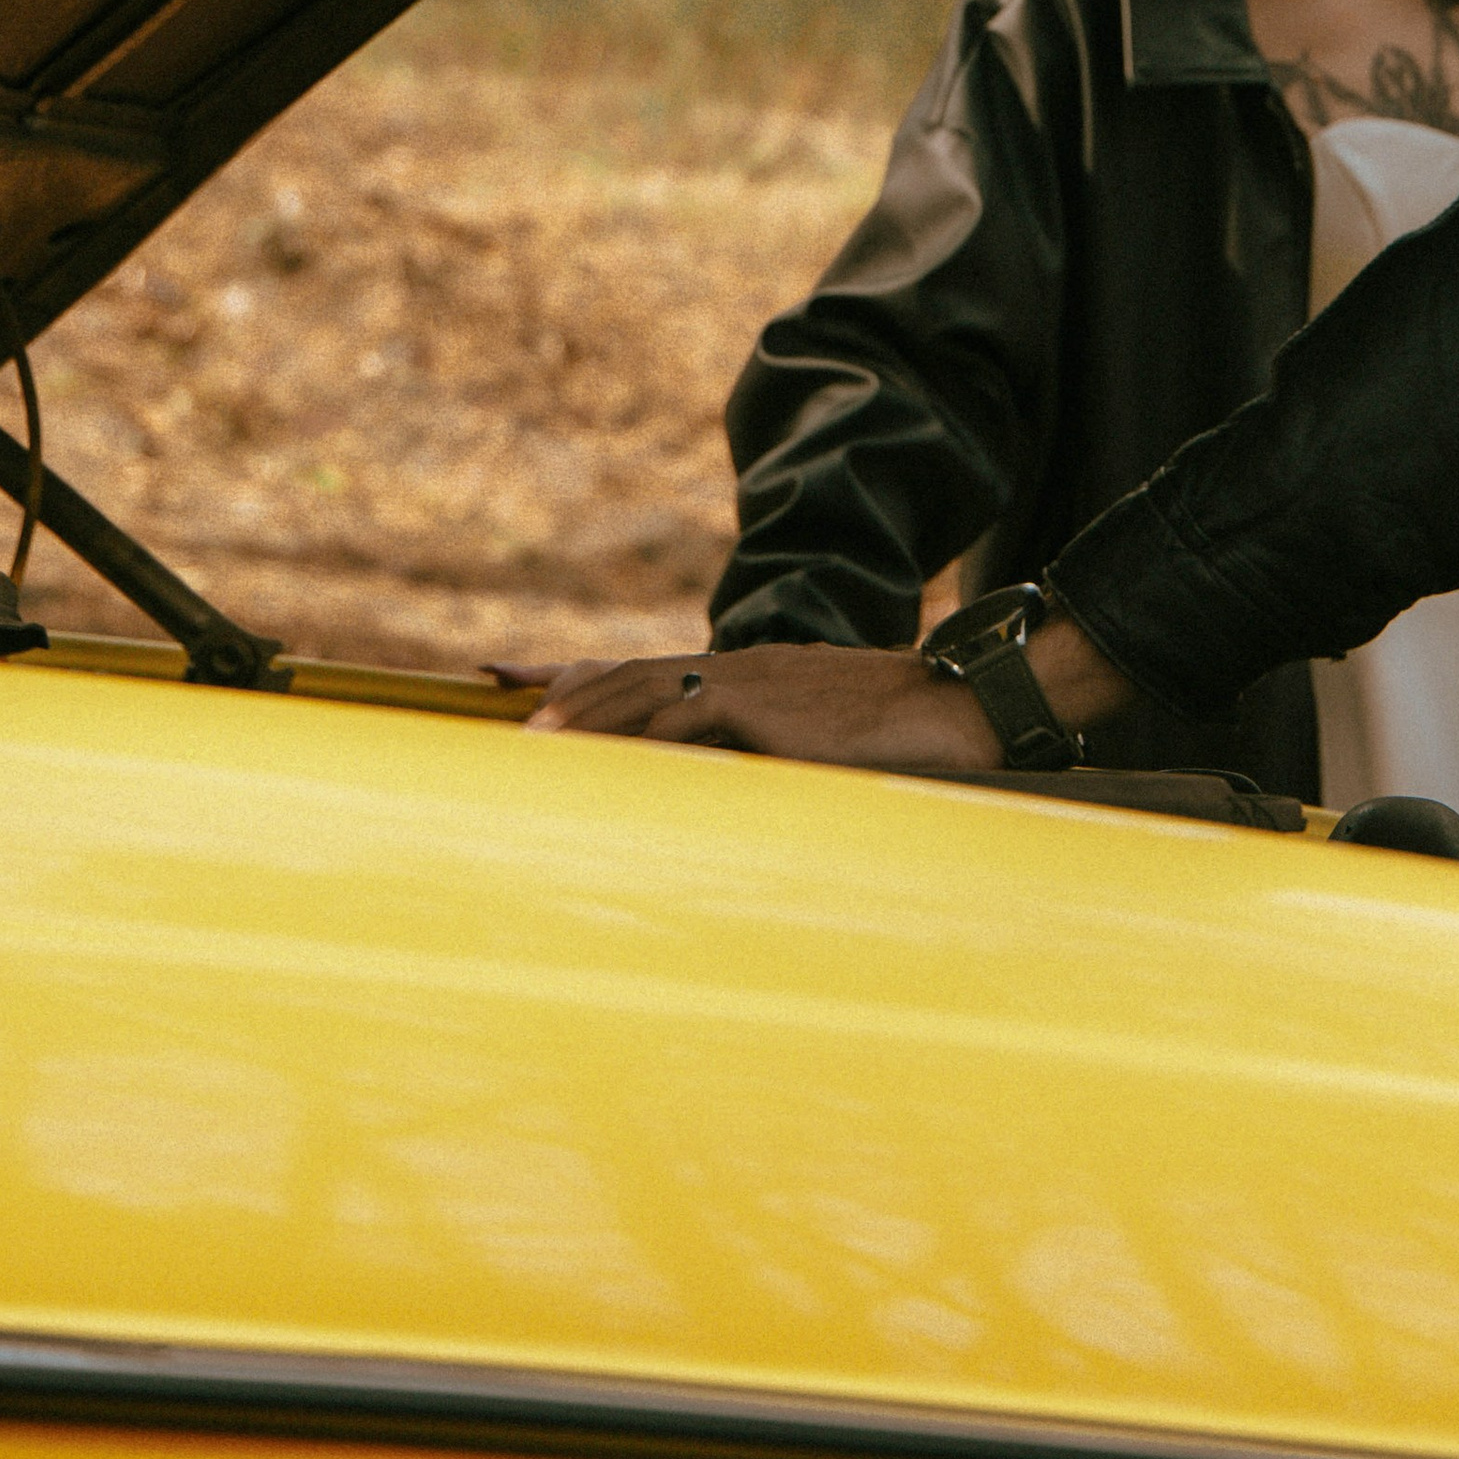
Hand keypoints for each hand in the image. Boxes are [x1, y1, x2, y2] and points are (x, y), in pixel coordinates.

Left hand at [526, 640, 1005, 769]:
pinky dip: (639, 732)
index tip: (524, 674)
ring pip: (647, 690)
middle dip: (563, 685)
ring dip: (586, 714)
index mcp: (748, 678)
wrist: (957, 705)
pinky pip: (687, 717)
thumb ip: (774, 754)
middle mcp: (739, 671)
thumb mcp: (823, 742)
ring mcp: (751, 684)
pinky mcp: (765, 708)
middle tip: (500, 693)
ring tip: (532, 739)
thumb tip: (737, 790)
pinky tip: (606, 754)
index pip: (650, 667)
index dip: (584, 672)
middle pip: (632, 672)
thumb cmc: (903, 733)